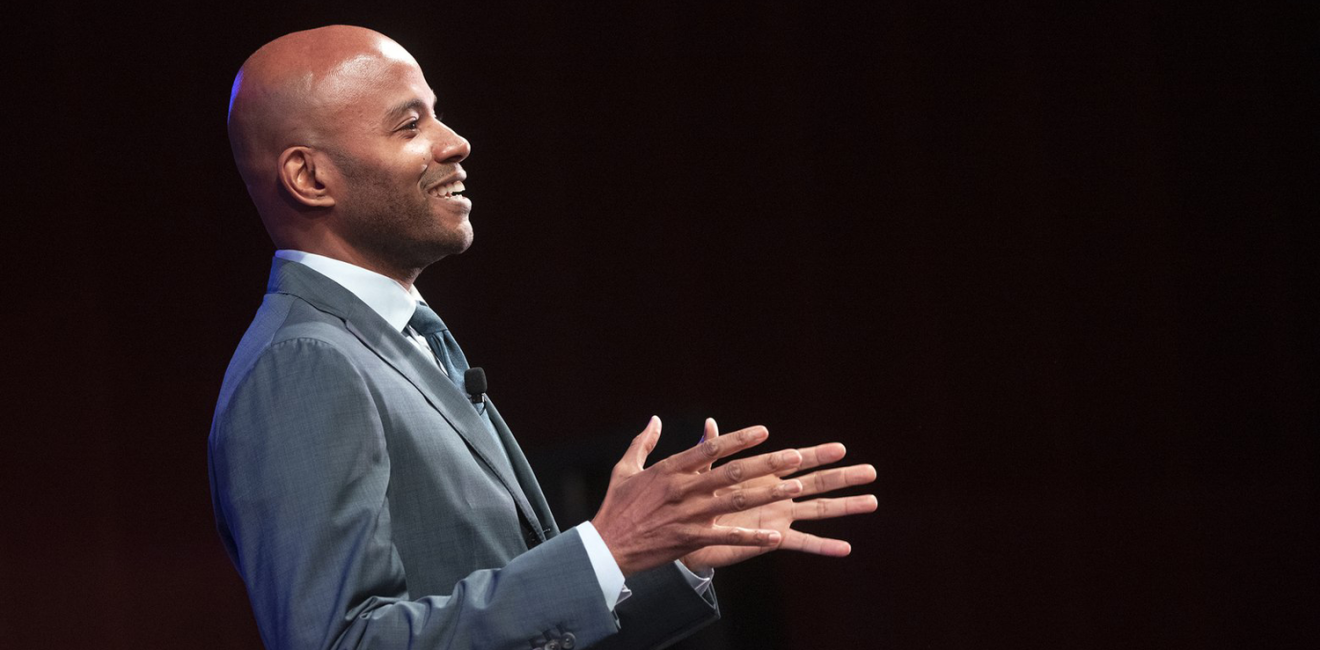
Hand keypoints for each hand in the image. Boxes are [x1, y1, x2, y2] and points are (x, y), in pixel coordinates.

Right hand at [591, 416, 806, 575]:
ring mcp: (688, 515)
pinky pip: (726, 537)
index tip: (763, 431)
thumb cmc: (616, 506)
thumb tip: (653, 419)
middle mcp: (683, 489)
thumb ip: (643, 442)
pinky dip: (751, 538)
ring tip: (795, 487)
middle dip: (766, 464)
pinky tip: (774, 537)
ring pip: (735, 502)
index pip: (709, 448)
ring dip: (768, 494)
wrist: (606, 546)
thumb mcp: (625, 469)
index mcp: (669, 470)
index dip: (738, 439)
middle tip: (795, 456)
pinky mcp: (690, 539)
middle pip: (732, 473)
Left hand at [681, 419, 877, 572]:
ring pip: (819, 509)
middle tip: (871, 471)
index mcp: (764, 474)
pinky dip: (823, 546)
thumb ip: (712, 450)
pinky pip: (802, 543)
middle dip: (844, 476)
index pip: (797, 460)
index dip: (819, 454)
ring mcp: (779, 516)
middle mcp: (778, 494)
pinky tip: (846, 548)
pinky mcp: (773, 538)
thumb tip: (709, 422)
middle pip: (818, 482)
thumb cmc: (697, 500)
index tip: (841, 449)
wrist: (688, 533)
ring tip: (873, 501)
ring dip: (846, 506)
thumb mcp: (705, 473)